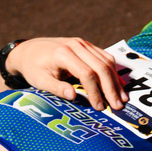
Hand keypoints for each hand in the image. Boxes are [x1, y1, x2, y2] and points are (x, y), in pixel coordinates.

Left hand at [4, 37, 126, 109]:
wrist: (29, 50)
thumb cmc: (33, 68)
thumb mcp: (39, 80)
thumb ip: (56, 87)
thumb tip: (73, 96)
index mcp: (63, 53)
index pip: (87, 73)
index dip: (95, 92)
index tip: (99, 107)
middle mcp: (76, 45)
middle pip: (101, 67)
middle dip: (111, 88)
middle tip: (118, 106)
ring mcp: (83, 43)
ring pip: (106, 61)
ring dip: (116, 81)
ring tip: (122, 99)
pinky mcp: (87, 45)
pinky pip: (105, 57)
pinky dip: (113, 72)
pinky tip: (118, 85)